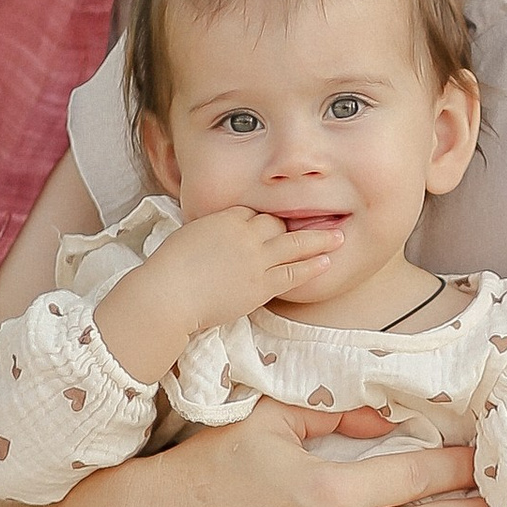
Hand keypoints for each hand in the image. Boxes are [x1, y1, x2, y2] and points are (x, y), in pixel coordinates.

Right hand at [92, 206, 335, 378]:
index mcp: (224, 218)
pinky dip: (312, 266)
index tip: (272, 225)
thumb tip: (213, 239)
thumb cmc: (168, 269)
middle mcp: (245, 233)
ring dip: (319, 239)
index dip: (262, 220)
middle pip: (276, 223)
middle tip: (318, 220)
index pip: (251, 213)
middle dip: (294, 224)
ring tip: (338, 237)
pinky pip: (294, 273)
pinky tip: (326, 261)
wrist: (170, 293)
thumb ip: (207, 234)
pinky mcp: (262, 284)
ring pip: (294, 244)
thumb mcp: (188, 237)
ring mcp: (257, 258)